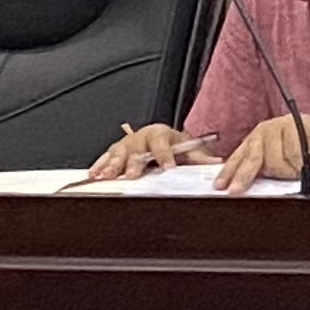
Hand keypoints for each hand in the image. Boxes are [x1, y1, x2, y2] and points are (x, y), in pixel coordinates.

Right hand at [87, 120, 204, 182]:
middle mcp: (141, 137)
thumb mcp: (188, 149)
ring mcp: (127, 144)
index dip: (164, 154)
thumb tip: (216, 164)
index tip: (167, 166)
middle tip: (131, 174)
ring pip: (118, 152)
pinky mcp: (116, 151)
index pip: (162, 142)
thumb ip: (200, 157)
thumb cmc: (173, 145)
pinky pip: (106, 157)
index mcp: (161, 134)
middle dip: (133, 162)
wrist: (160, 139)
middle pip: (136, 148)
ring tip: (107, 175)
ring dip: (112, 165)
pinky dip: (99, 165)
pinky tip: (94, 174)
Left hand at [210, 112, 309, 189]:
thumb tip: (248, 186)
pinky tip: (307, 160)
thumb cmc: (309, 151)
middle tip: (236, 191)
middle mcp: (265, 130)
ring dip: (287, 171)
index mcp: (258, 139)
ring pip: (274, 160)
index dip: (229, 172)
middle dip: (243, 177)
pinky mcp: (296, 126)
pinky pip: (292, 155)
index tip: (220, 187)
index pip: (239, 156)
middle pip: (252, 158)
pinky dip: (300, 164)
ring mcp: (280, 126)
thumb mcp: (283, 162)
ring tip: (298, 168)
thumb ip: (266, 170)